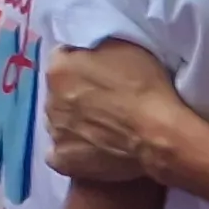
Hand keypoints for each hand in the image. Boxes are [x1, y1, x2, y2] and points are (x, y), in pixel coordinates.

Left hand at [45, 42, 193, 183]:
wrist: (159, 136)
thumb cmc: (146, 89)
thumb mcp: (125, 48)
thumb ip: (97, 49)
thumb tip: (85, 53)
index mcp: (59, 69)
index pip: (63, 59)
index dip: (82, 65)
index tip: (99, 73)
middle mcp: (49, 99)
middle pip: (59, 92)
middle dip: (76, 93)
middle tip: (104, 102)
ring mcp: (54, 132)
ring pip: (59, 121)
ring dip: (74, 121)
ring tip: (102, 128)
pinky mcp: (62, 159)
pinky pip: (60, 153)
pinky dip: (73, 151)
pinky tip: (91, 150)